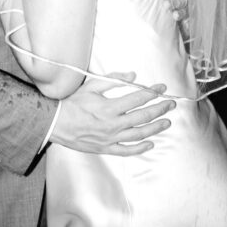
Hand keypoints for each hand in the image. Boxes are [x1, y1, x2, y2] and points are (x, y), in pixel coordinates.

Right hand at [50, 72, 175, 155]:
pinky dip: (140, 148)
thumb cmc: (73, 103)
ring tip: (167, 122)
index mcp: (109, 107)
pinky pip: (126, 150)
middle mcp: (112, 124)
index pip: (137, 99)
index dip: (152, 92)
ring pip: (138, 134)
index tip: (161, 88)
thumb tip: (132, 76)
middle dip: (159, 109)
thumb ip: (113, 80)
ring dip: (155, 128)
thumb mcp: (91, 86)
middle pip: (142, 117)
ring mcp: (110, 138)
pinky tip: (150, 144)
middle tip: (170, 104)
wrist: (56, 124)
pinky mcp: (106, 148)